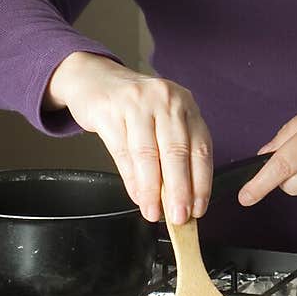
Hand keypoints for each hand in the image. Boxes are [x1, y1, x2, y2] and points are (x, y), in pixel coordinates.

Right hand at [45, 52, 211, 224]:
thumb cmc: (134, 105)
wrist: (95, 78)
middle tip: (179, 217)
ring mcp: (137, 103)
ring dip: (152, 189)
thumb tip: (179, 199)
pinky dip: (131, 179)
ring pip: (148, 154)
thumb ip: (173, 153)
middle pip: (176, 152)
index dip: (201, 182)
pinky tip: (136, 196)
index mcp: (185, 104)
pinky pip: (122, 151)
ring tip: (154, 212)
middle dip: (179, 190)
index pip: (200, 147)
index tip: (199, 208)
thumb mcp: (161, 119)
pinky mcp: (110, 111)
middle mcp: (165, 100)